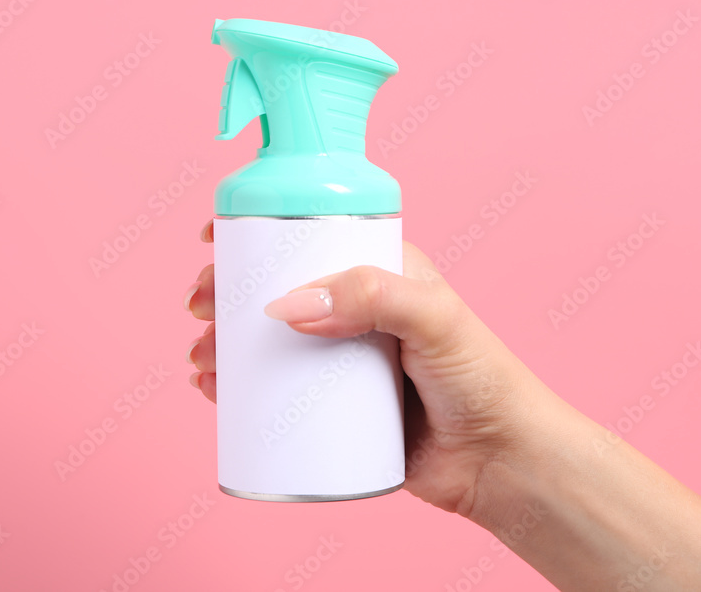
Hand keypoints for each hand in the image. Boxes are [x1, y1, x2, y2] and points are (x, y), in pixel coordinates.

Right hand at [184, 218, 547, 515]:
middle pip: (278, 292)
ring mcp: (344, 361)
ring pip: (271, 343)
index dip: (259, 237)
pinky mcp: (337, 408)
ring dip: (225, 344)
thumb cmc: (482, 380)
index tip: (215, 242)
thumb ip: (371, 297)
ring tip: (201, 356)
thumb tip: (285, 304)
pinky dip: (241, 388)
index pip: (311, 240)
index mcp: (381, 273)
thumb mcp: (433, 318)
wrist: (499, 462)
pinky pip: (278, 392)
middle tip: (200, 307)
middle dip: (229, 295)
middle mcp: (359, 312)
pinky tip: (214, 390)